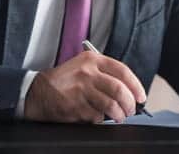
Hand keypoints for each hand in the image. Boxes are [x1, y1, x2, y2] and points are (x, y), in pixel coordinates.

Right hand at [24, 51, 146, 122]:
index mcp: (92, 60)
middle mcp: (87, 73)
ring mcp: (81, 90)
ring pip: (111, 105)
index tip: (141, 96)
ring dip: (119, 114)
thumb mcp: (83, 66)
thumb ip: (104, 74)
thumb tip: (129, 90)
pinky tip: (96, 116)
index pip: (123, 71)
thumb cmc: (64, 80)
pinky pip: (96, 116)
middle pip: (119, 90)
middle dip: (130, 103)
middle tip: (131, 110)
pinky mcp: (75, 106)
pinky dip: (100, 119)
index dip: (136, 86)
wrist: (37, 91)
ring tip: (119, 117)